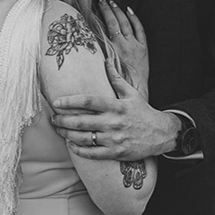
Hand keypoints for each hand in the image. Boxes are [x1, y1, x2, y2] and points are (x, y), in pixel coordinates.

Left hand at [50, 61, 177, 159]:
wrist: (161, 134)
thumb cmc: (143, 112)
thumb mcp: (131, 93)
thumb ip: (116, 78)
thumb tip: (106, 61)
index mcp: (115, 106)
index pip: (88, 101)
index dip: (71, 101)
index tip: (57, 102)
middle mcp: (113, 122)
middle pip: (82, 121)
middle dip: (63, 120)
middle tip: (53, 118)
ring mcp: (114, 139)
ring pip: (84, 138)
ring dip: (67, 134)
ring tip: (58, 130)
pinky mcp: (116, 153)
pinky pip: (93, 153)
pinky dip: (79, 150)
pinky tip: (70, 144)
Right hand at [98, 0, 147, 97]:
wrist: (134, 91)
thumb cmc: (116, 82)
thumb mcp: (102, 67)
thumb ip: (97, 52)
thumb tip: (88, 39)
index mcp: (112, 49)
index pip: (105, 25)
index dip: (101, 14)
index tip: (96, 5)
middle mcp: (123, 44)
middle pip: (115, 21)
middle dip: (108, 9)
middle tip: (102, 0)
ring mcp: (134, 45)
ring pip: (126, 23)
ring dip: (119, 11)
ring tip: (113, 3)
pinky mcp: (143, 47)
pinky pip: (139, 29)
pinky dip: (134, 18)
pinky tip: (129, 11)